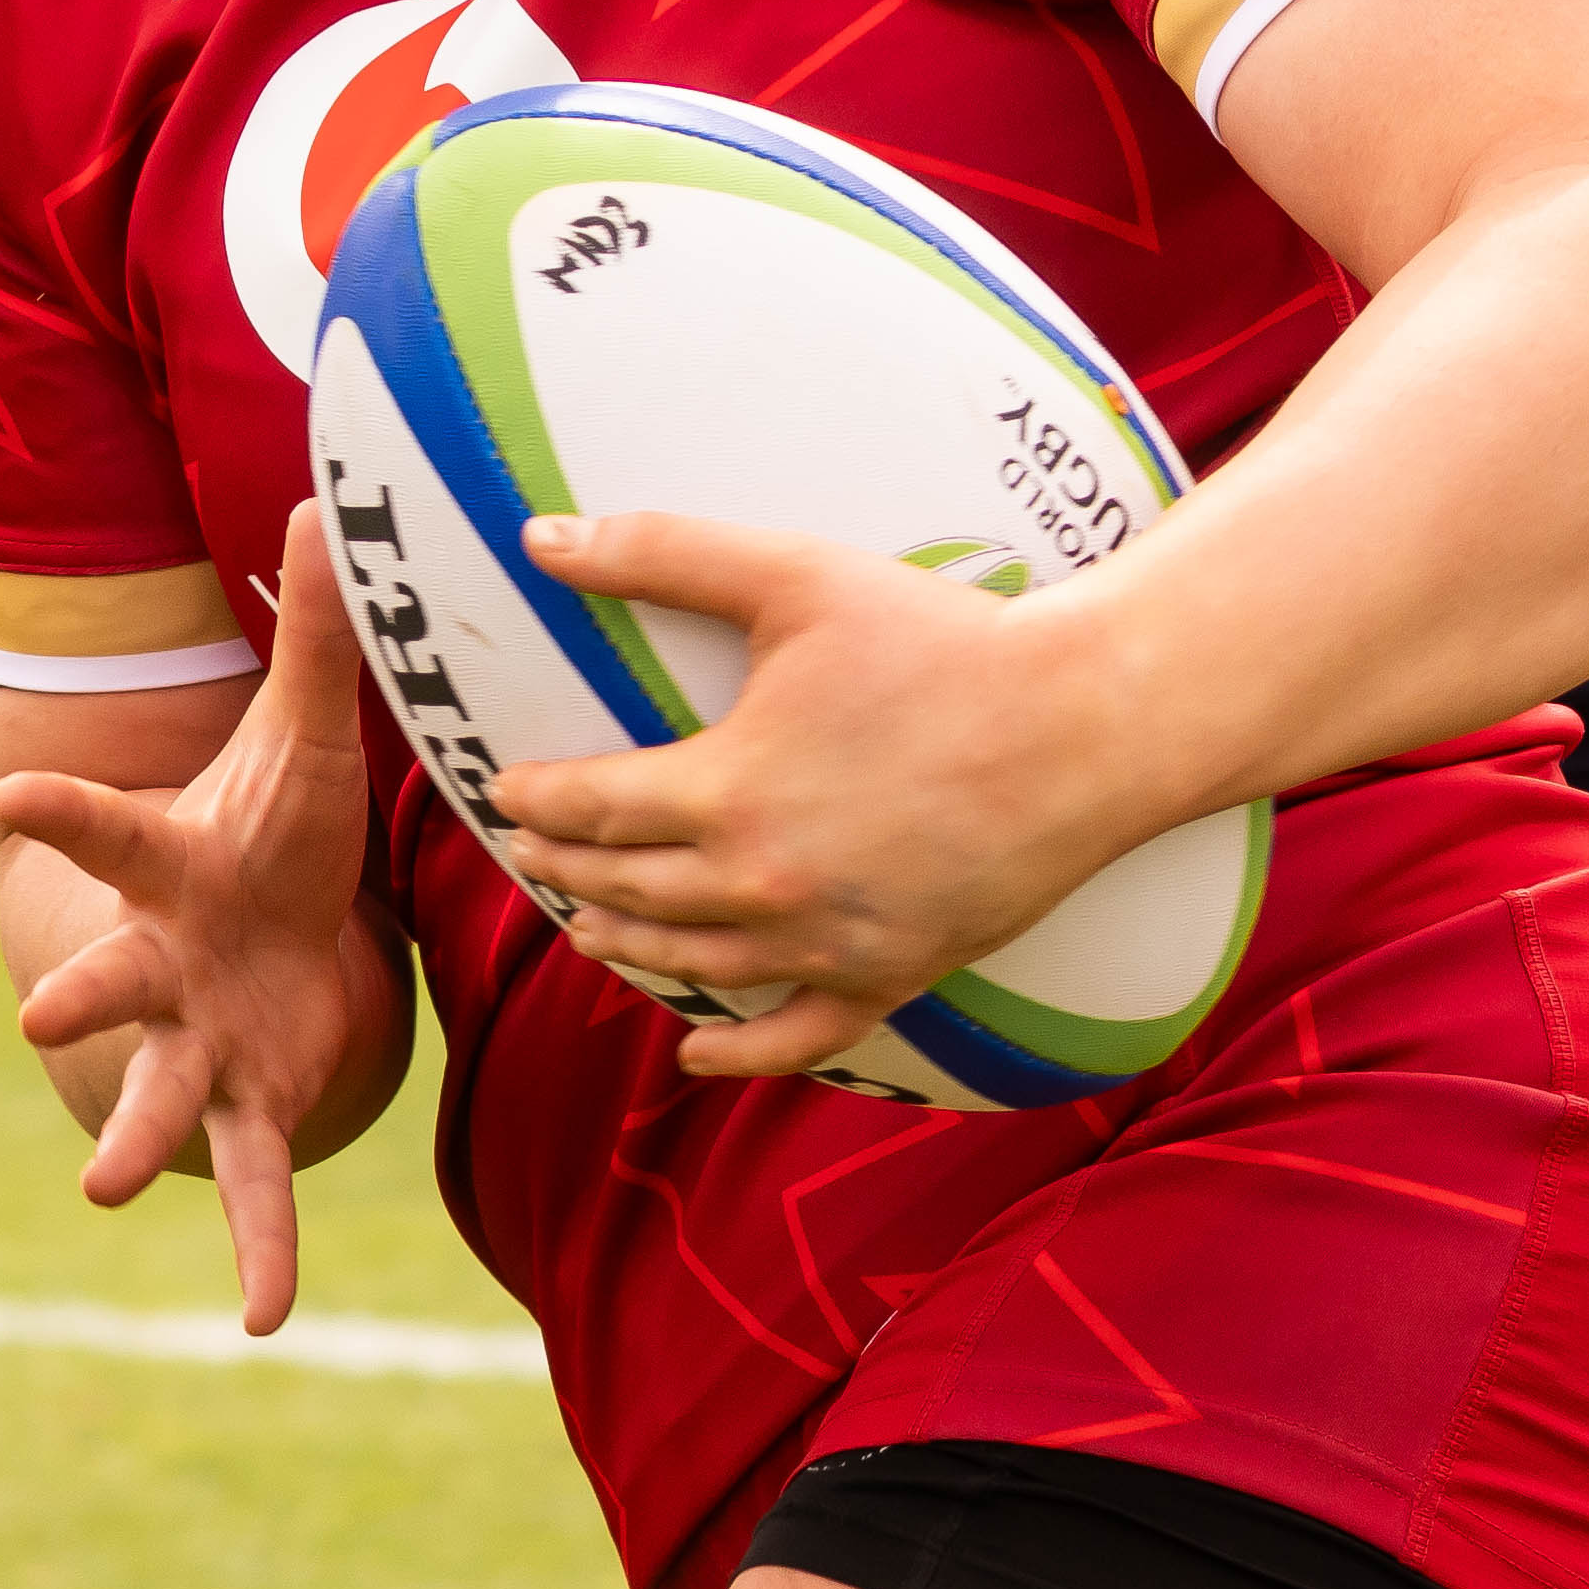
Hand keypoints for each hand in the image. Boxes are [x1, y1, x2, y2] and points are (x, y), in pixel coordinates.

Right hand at [0, 504, 415, 1330]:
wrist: (279, 927)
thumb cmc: (281, 825)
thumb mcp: (307, 732)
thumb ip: (315, 631)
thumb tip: (324, 494)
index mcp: (171, 870)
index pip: (110, 832)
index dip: (63, 813)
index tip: (8, 793)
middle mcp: (164, 967)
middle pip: (113, 980)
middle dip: (80, 997)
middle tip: (40, 1019)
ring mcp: (199, 1046)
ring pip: (159, 1096)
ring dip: (137, 1139)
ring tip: (109, 1185)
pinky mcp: (254, 1105)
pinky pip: (259, 1188)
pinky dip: (264, 1253)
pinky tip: (265, 1321)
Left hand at [473, 512, 1171, 1089]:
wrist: (1082, 727)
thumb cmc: (943, 644)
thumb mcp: (795, 577)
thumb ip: (663, 552)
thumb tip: (540, 537)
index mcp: (725, 788)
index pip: (593, 807)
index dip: (538, 800)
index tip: (507, 791)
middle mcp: (760, 883)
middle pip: (627, 890)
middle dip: (567, 869)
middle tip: (535, 853)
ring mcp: (825, 942)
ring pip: (691, 961)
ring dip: (623, 945)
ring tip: (586, 926)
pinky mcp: (890, 975)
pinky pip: (796, 1037)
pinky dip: (736, 1051)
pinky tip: (694, 1048)